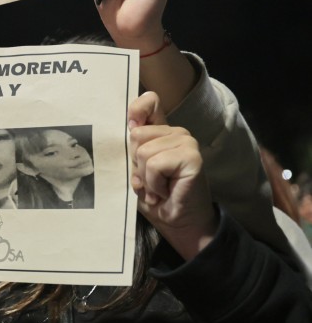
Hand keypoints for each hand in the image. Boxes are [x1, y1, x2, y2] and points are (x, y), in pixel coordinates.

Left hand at [128, 92, 215, 259]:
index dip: (137, 109)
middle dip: (136, 164)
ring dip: (146, 177)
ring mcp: (186, 142)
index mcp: (160, 131)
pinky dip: (154, 183)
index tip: (131, 124)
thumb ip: (133, 146)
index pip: (149, 101)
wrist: (177, 221)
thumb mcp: (136, 168)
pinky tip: (165, 191)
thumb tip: (131, 125)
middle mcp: (175, 132)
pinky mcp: (191, 156)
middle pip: (136, 135)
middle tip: (150, 180)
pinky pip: (155, 164)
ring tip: (158, 187)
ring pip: (143, 152)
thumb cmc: (155, 196)